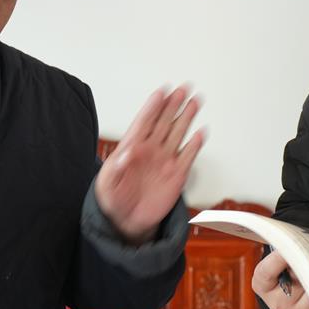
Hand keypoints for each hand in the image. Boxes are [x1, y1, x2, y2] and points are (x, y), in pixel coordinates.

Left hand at [94, 86, 203, 243]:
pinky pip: (188, 156)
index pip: (145, 121)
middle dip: (174, 104)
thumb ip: (116, 167)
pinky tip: (200, 133)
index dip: (153, 106)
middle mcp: (151, 151)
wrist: (127, 220)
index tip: (161, 92)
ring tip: (195, 101)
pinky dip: (195, 145)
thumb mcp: (108, 183)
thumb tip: (127, 153)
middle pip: (164, 121)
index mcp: (133, 148)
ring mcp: (164, 161)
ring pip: (177, 133)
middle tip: (183, 88)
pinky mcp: (176, 175)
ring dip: (186, 117)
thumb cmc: (114, 198)